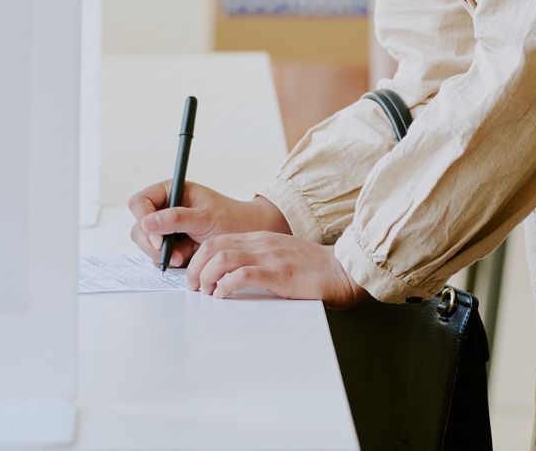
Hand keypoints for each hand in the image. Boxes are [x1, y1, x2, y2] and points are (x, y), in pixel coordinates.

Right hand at [128, 181, 289, 266]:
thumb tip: (147, 222)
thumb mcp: (206, 217)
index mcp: (171, 191)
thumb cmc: (231, 218)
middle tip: (172, 256)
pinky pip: (156, 255)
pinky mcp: (169, 243)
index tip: (159, 239)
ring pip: (145, 243)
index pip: (140, 203)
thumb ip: (176, 219)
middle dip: (153, 245)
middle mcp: (164, 207)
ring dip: (162, 254)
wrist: (245, 234)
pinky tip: (187, 256)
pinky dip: (169, 259)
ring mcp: (165, 227)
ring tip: (186, 255)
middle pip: (139, 226)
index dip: (144, 220)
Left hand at [186, 231, 367, 306]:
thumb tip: (229, 276)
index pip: (218, 240)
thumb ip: (258, 260)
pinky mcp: (278, 274)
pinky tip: (223, 296)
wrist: (343, 270)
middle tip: (193, 288)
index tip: (193, 277)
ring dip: (206, 277)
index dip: (198, 259)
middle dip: (195, 268)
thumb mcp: (280, 256)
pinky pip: (242, 275)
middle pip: (213, 247)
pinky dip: (225, 285)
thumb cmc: (313, 269)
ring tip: (206, 293)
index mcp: (260, 239)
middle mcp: (261, 244)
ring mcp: (270, 257)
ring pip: (222, 259)